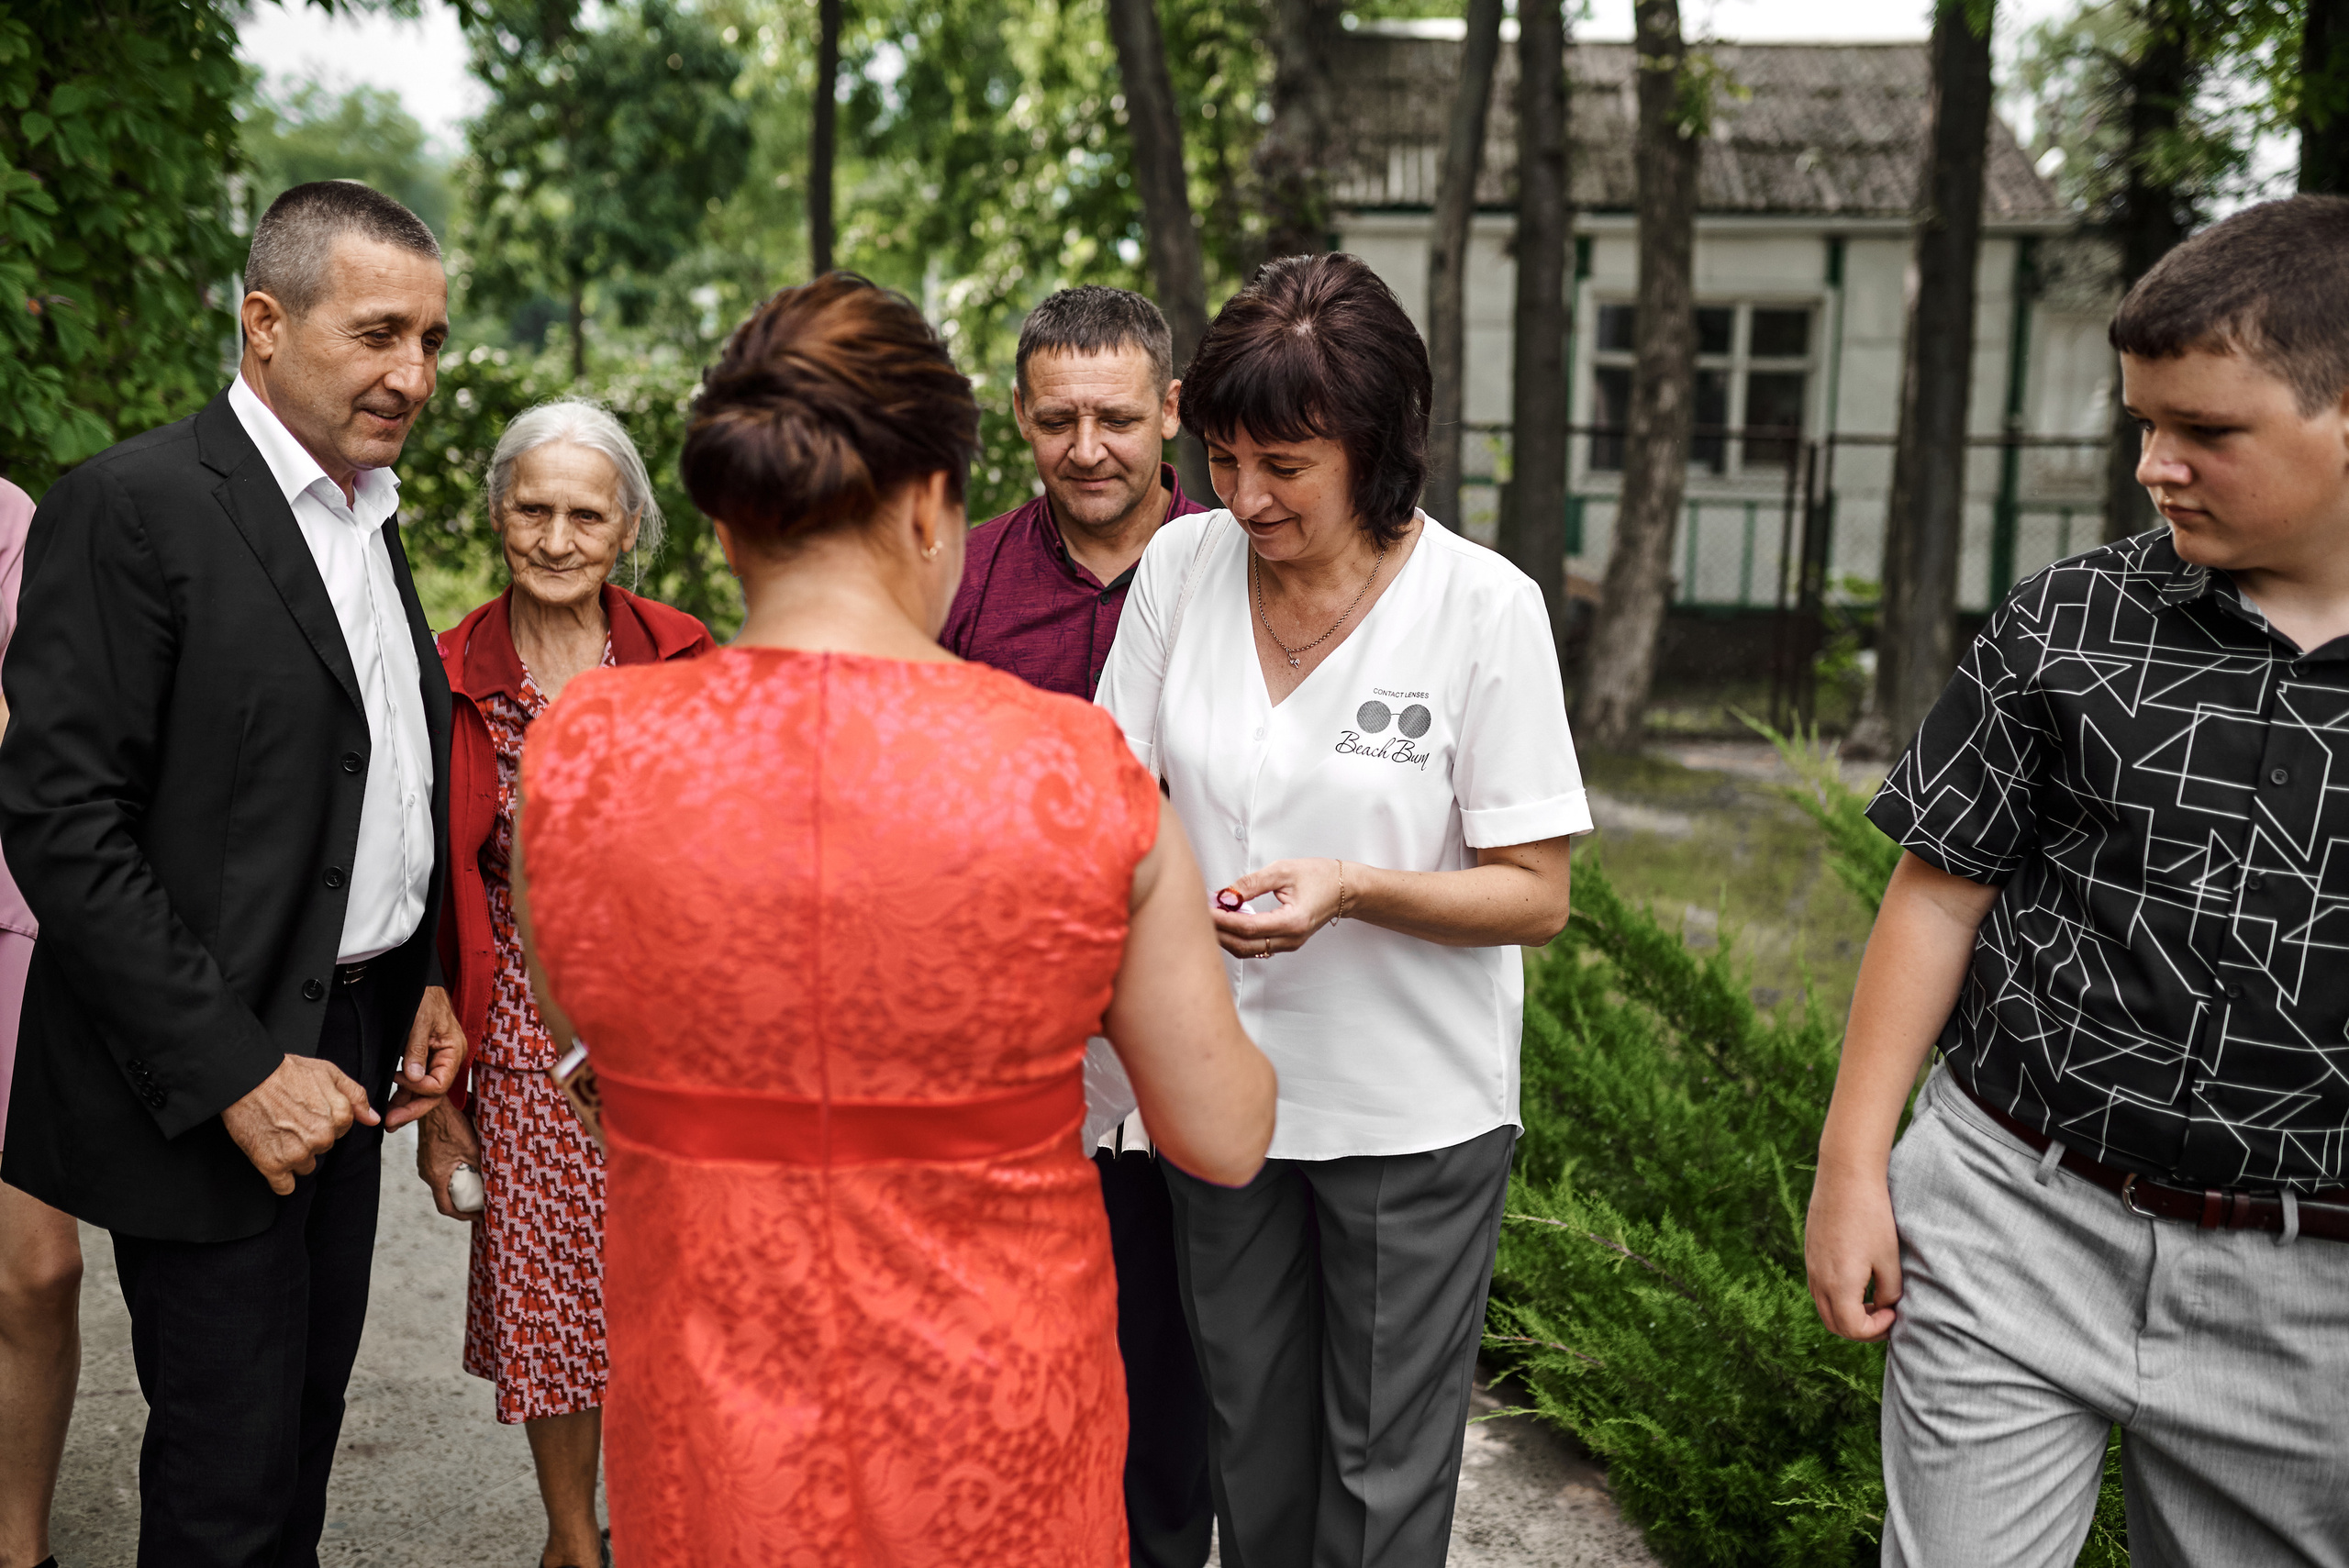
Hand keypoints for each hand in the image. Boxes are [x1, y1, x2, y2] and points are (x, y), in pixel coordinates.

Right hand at [222, 1054, 378, 1195]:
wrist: (245, 1078)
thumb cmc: (284, 1072)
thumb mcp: (329, 1072)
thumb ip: (355, 1096)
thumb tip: (373, 1119)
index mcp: (339, 1117)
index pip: (340, 1132)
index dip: (322, 1121)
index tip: (306, 1112)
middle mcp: (321, 1137)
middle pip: (322, 1149)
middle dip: (308, 1138)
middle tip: (288, 1120)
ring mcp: (298, 1153)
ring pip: (305, 1167)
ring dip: (293, 1156)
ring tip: (276, 1134)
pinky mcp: (273, 1165)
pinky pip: (285, 1187)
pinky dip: (279, 1178)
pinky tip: (271, 1159)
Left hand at [383, 984, 466, 1131]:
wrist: (420, 982)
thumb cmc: (425, 997)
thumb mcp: (420, 1022)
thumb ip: (417, 1051)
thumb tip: (413, 1079)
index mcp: (454, 1051)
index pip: (439, 1084)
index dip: (419, 1087)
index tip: (399, 1078)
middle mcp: (449, 1059)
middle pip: (434, 1094)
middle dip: (412, 1108)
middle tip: (390, 1121)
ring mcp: (438, 1060)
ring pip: (425, 1091)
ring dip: (407, 1104)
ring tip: (389, 1119)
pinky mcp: (427, 1059)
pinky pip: (419, 1081)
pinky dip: (406, 1092)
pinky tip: (393, 1101)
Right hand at [415, 1096, 485, 1221]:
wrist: (433, 1104)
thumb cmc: (451, 1125)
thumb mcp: (472, 1148)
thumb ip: (483, 1166)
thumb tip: (498, 1179)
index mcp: (435, 1177)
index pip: (446, 1207)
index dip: (463, 1216)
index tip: (479, 1216)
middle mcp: (427, 1173)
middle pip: (445, 1196)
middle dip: (463, 1202)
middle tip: (481, 1202)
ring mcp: (425, 1163)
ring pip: (443, 1182)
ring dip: (459, 1187)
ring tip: (477, 1186)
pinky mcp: (427, 1153)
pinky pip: (441, 1170)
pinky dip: (454, 1174)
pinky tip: (468, 1167)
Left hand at [1211, 857, 1342, 958]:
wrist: (1345, 889)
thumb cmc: (1320, 877)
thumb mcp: (1283, 871)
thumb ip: (1251, 884)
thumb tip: (1225, 894)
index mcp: (1293, 921)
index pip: (1248, 927)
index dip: (1223, 920)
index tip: (1205, 909)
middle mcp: (1291, 939)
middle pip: (1244, 945)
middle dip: (1219, 931)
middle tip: (1201, 913)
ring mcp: (1288, 944)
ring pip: (1247, 950)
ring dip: (1226, 936)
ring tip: (1212, 917)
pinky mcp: (1285, 943)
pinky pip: (1256, 947)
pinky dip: (1238, 937)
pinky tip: (1228, 922)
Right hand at [1804, 1159, 1903, 1340]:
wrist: (1845, 1176)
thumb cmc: (1872, 1216)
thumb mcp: (1889, 1258)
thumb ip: (1889, 1292)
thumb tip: (1885, 1306)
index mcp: (1839, 1285)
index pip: (1852, 1329)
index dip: (1877, 1329)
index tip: (1894, 1312)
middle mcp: (1819, 1279)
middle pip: (1834, 1324)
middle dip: (1860, 1328)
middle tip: (1884, 1316)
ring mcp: (1811, 1266)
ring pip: (1824, 1307)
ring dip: (1847, 1312)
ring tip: (1872, 1299)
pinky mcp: (1810, 1252)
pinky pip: (1819, 1287)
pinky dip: (1837, 1296)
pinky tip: (1858, 1278)